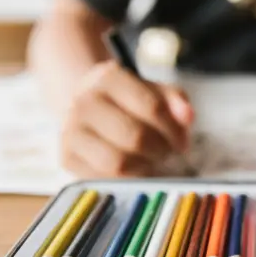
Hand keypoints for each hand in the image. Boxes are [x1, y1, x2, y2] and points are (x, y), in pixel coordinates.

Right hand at [60, 61, 193, 177]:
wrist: (89, 109)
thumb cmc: (130, 101)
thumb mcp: (155, 92)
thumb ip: (176, 102)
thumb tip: (188, 117)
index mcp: (108, 77)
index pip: (152, 107)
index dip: (174, 130)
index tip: (183, 142)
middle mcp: (83, 100)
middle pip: (135, 137)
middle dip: (160, 150)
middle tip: (166, 152)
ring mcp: (71, 130)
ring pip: (118, 163)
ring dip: (144, 167)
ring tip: (151, 160)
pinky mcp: (67, 157)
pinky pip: (104, 179)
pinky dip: (126, 179)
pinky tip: (133, 169)